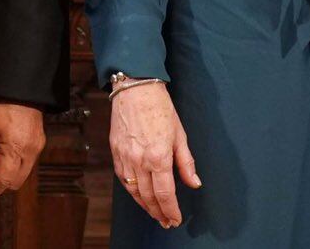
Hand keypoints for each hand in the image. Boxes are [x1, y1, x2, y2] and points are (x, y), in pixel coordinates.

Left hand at [0, 101, 46, 204]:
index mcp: (15, 148)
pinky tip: (0, 162)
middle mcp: (30, 152)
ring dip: (5, 178)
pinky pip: (26, 164)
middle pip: (14, 183)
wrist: (20, 85)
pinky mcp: (38, 143)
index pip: (2, 181)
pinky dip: (13, 168)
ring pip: (21, 175)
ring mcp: (37, 148)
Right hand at [109, 82, 199, 229]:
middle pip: (148, 196)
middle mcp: (140, 160)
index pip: (165, 194)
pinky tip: (138, 195)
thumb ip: (186, 163)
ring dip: (144, 205)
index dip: (171, 210)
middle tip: (166, 221)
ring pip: (133, 190)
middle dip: (158, 212)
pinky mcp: (115, 150)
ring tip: (154, 213)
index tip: (175, 219)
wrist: (135, 88)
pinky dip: (131, 190)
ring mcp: (125, 156)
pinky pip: (122, 178)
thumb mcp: (180, 135)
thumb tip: (194, 183)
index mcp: (159, 157)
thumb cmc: (160, 108)